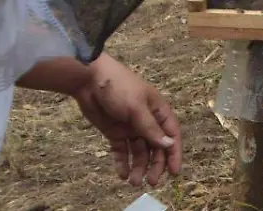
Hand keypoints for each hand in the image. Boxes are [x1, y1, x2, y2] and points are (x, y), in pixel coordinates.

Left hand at [71, 54, 181, 186]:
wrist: (88, 80)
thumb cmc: (118, 87)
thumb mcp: (136, 107)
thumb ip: (151, 128)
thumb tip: (168, 145)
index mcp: (158, 111)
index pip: (171, 134)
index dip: (174, 153)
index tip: (174, 172)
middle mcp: (147, 121)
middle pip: (155, 147)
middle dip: (155, 164)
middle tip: (152, 182)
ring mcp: (130, 127)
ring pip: (139, 151)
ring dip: (139, 166)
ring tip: (134, 182)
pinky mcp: (114, 132)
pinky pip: (121, 150)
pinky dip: (123, 162)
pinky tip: (122, 174)